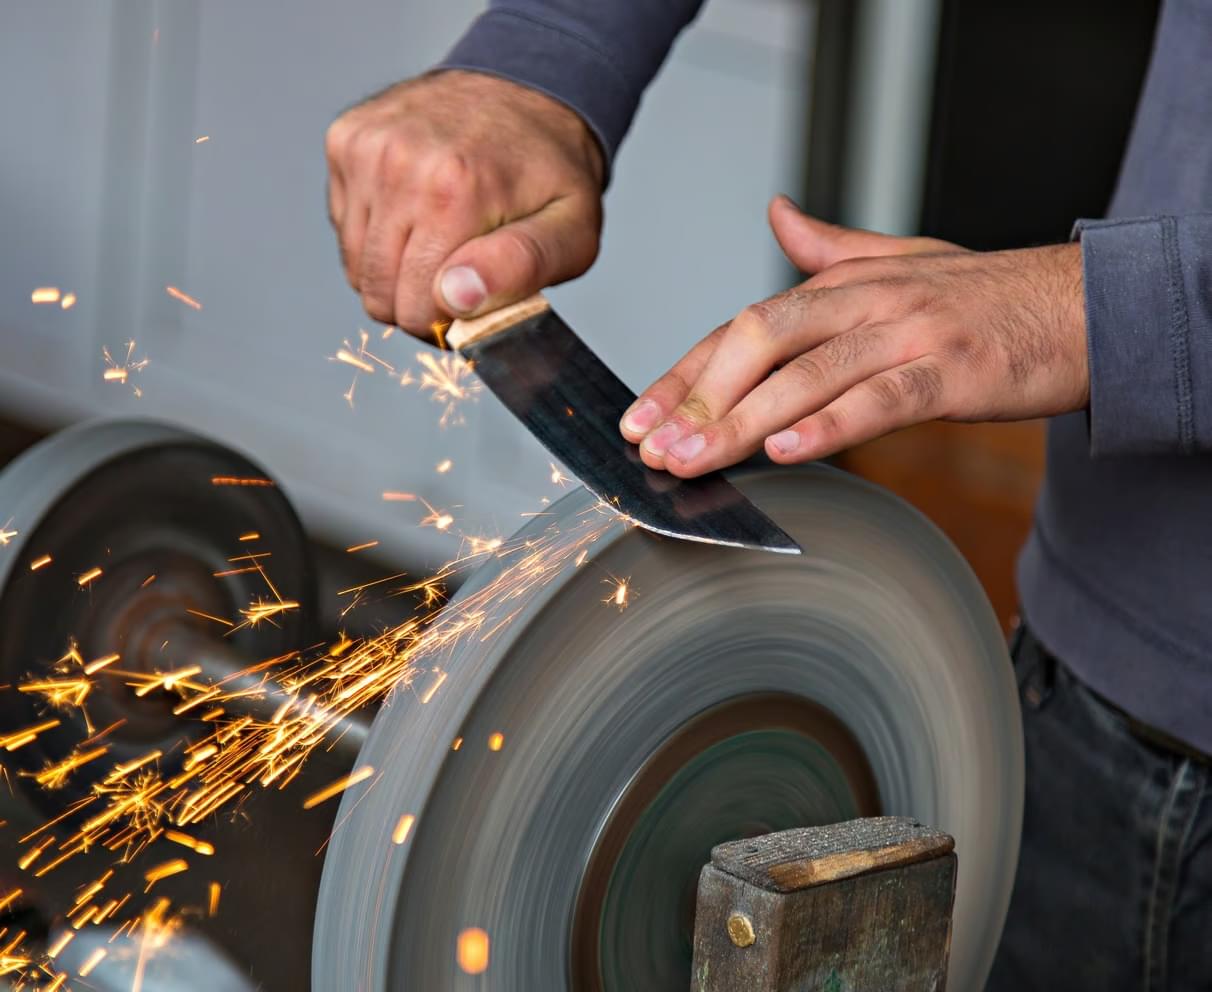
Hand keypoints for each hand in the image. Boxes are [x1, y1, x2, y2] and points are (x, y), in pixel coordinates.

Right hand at [325, 70, 604, 335]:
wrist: (525, 89)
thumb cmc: (551, 172)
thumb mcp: (571, 231)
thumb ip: (521, 269)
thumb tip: (455, 297)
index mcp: (455, 190)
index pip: (417, 309)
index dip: (447, 321)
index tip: (475, 300)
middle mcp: (399, 163)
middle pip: (379, 292)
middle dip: (418, 301)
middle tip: (460, 276)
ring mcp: (365, 148)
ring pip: (356, 267)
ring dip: (394, 271)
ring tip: (439, 243)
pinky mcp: (345, 142)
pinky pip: (345, 229)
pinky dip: (376, 236)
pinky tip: (415, 212)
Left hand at [619, 196, 1087, 475]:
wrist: (1086, 305)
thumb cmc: (988, 299)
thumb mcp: (903, 261)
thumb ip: (831, 249)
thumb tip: (777, 216)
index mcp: (843, 283)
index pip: (742, 327)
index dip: (685, 374)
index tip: (640, 417)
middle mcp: (865, 301)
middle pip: (758, 341)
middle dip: (697, 398)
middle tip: (653, 448)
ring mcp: (908, 334)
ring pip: (807, 373)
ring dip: (741, 420)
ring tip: (694, 461)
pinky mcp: (951, 372)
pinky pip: (880, 398)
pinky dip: (830, 424)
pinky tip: (786, 450)